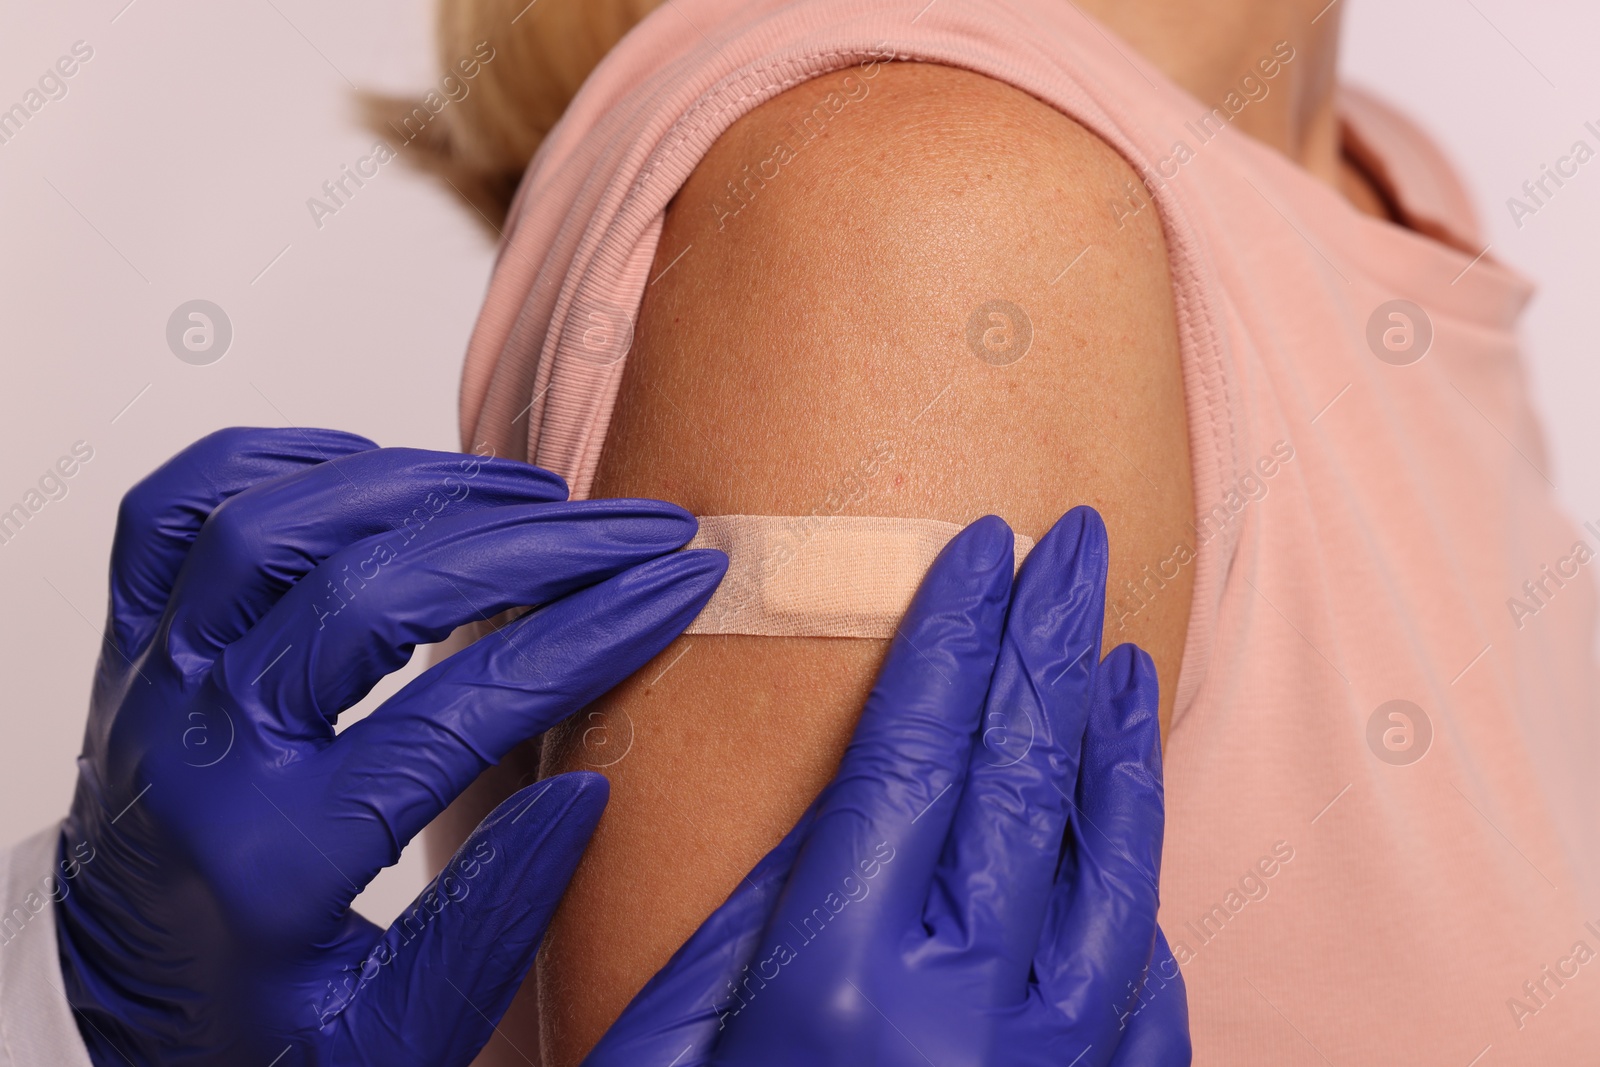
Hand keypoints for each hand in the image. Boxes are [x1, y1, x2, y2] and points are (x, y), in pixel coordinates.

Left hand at [54, 427, 726, 1065]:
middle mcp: (194, 752)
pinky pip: (172, 511)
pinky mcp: (126, 653)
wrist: (123, 1030)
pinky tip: (375, 474)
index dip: (590, 633)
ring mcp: (146, 687)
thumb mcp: (391, 1040)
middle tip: (632, 530)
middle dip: (531, 545)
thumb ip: (492, 923)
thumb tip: (586, 787)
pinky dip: (274, 465)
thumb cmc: (251, 1036)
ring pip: (268, 525)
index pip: (459, 709)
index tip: (677, 587)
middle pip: (368, 590)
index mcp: (268, 861)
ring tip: (532, 496)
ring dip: (415, 488)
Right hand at [585, 509, 1190, 1065]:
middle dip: (1048, 640)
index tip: (981, 545)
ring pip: (1112, 864)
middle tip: (1074, 541)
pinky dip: (1140, 884)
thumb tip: (825, 807)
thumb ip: (748, 926)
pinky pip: (1143, 981)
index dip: (951, 634)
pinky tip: (1131, 827)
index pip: (916, 750)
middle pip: (1024, 776)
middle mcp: (967, 1010)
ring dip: (1116, 744)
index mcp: (840, 974)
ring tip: (1119, 653)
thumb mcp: (665, 1050)